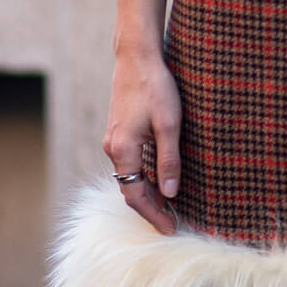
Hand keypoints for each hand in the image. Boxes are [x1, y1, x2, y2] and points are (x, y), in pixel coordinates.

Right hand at [102, 42, 181, 236]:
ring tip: (171, 204)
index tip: (170, 229)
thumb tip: (171, 194)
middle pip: (130, 188)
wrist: (137, 56)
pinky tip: (160, 176)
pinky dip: (144, 175)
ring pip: (130, 175)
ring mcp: (114, 138)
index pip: (135, 195)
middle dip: (151, 207)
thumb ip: (169, 161)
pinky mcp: (119, 129)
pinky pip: (130, 162)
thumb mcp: (169, 125)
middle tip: (174, 221)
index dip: (153, 215)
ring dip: (148, 191)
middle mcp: (113, 147)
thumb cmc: (156, 87)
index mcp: (123, 150)